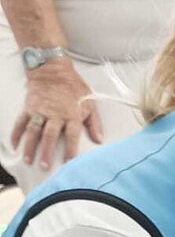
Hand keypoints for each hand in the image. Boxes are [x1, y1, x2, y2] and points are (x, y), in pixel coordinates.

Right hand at [12, 57, 102, 171]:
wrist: (53, 69)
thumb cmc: (74, 87)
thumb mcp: (90, 103)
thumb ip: (94, 123)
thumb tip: (99, 140)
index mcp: (72, 115)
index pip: (72, 136)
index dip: (71, 150)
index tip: (69, 164)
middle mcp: (55, 114)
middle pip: (50, 136)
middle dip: (47, 152)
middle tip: (45, 167)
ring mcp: (40, 111)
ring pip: (34, 131)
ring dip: (30, 146)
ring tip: (28, 160)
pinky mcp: (29, 107)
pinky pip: (21, 121)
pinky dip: (16, 133)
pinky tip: (14, 145)